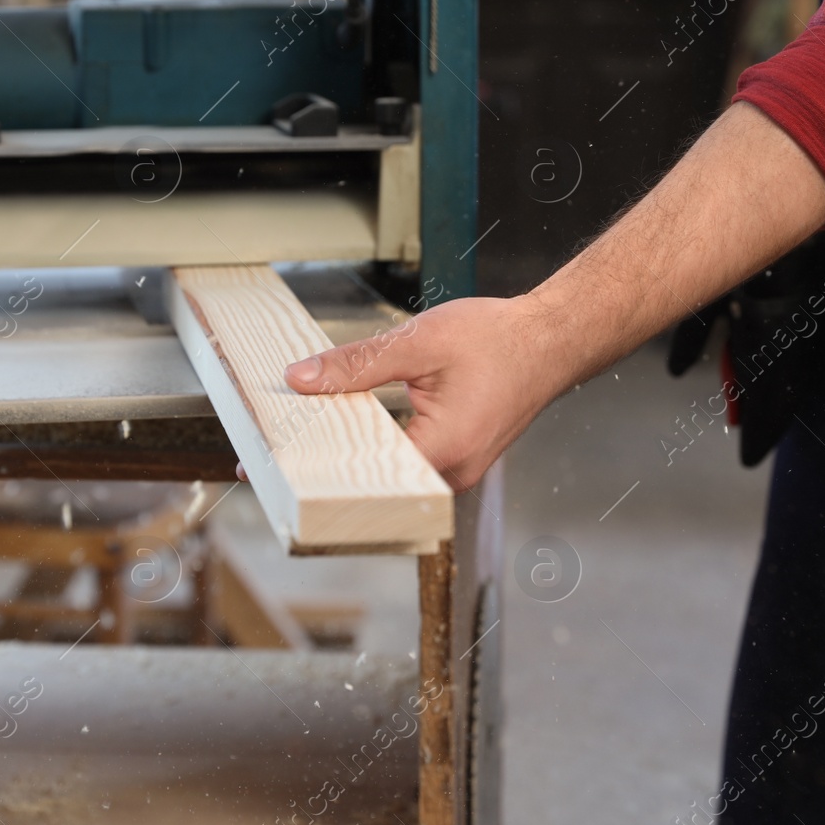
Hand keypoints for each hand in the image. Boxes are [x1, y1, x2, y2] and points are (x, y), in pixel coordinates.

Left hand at [283, 296, 565, 489]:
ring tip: (302, 439)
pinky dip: (376, 450)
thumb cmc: (500, 340)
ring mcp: (456, 473)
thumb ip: (357, 364)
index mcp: (442, 450)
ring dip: (350, 457)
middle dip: (324, 465)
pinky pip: (406, 466)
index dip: (314, 465)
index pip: (362, 476)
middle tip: (274, 451)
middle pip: (373, 484)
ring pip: (389, 477)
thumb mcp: (419, 342)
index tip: (272, 462)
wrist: (551, 340)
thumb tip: (300, 379)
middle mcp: (451, 475)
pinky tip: (345, 431)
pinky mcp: (457, 462)